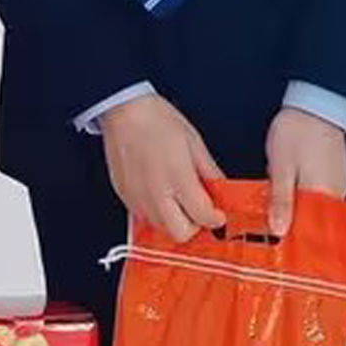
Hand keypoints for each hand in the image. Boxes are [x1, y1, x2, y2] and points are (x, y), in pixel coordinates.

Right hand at [101, 93, 226, 241]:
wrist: (123, 111)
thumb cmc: (157, 121)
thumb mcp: (194, 143)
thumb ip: (210, 172)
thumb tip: (222, 190)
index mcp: (179, 178)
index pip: (203, 217)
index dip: (216, 219)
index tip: (218, 213)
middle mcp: (157, 194)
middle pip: (181, 234)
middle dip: (194, 227)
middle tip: (199, 211)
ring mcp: (138, 198)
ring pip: (161, 229)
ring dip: (174, 221)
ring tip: (177, 201)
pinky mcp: (124, 196)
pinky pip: (143, 218)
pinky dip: (155, 213)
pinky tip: (159, 195)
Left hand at [264, 106, 345, 236]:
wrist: (315, 104)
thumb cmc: (297, 132)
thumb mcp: (281, 167)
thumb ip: (281, 200)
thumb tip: (279, 231)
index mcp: (324, 195)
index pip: (313, 231)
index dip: (296, 242)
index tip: (278, 248)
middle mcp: (335, 194)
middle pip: (314, 223)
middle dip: (293, 229)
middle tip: (270, 234)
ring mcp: (336, 184)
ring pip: (314, 210)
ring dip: (296, 214)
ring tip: (273, 216)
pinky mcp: (332, 175)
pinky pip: (316, 196)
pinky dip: (301, 200)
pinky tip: (284, 197)